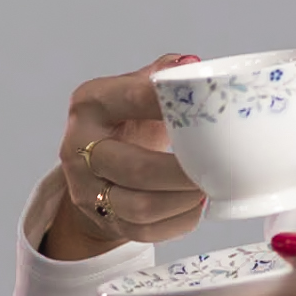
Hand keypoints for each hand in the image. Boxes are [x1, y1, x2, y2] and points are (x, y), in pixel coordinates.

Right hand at [43, 54, 208, 259]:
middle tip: (217, 167)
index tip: (209, 107)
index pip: (133, 97)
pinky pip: (143, 232)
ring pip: (138, 206)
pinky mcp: (102, 220)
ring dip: (183, 201)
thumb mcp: (136, 90)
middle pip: (134, 167)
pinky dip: (177, 222)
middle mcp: (78, 147)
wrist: (94, 166)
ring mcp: (85, 189)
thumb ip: (161, 75)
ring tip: (211, 188)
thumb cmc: (128, 121)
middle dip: (181, 172)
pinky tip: (198, 208)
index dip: (171, 102)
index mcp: (90, 103)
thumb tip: (191, 64)